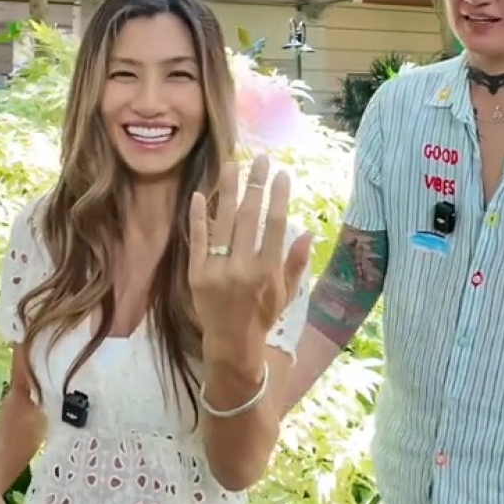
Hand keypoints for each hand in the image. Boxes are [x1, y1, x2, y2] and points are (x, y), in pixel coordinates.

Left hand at [189, 154, 310, 357]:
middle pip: (250, 217)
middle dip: (256, 185)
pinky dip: (198, 217)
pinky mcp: (196, 274)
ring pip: (223, 222)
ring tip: (231, 165)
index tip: (282, 174)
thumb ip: (296, 262)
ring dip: (228, 191)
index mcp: (268, 271)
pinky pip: (197, 240)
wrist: (231, 343)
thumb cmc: (263, 316)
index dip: (279, 197)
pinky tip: (199, 194)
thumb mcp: (286, 293)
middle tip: (260, 160)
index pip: (276, 225)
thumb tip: (307, 232)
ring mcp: (217, 270)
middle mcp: (243, 268)